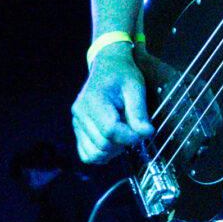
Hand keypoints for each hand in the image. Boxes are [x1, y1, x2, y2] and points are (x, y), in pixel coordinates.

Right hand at [73, 45, 153, 162]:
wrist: (107, 67)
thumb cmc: (122, 75)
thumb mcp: (136, 88)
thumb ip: (139, 112)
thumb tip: (146, 133)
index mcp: (93, 99)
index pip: (110, 130)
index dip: (130, 136)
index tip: (143, 130)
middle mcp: (80, 112)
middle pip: (103, 144)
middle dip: (123, 143)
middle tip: (134, 129)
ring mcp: (76, 122)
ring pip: (94, 153)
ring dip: (113, 151)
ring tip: (122, 134)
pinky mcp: (78, 130)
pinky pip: (87, 154)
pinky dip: (102, 154)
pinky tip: (113, 142)